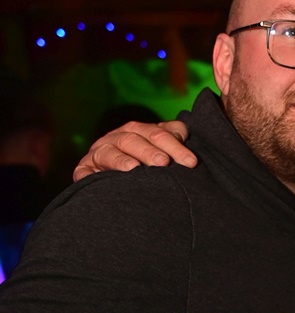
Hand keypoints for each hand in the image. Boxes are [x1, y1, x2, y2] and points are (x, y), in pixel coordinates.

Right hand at [73, 121, 196, 180]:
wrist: (114, 182)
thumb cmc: (146, 163)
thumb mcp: (162, 148)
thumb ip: (173, 136)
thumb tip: (183, 133)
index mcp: (138, 130)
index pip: (157, 133)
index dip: (175, 146)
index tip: (191, 162)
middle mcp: (117, 138)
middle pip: (133, 140)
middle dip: (149, 151)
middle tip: (164, 163)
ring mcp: (99, 153)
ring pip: (109, 152)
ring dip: (121, 160)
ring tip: (135, 169)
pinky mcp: (84, 170)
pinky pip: (85, 172)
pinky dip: (91, 175)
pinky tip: (102, 180)